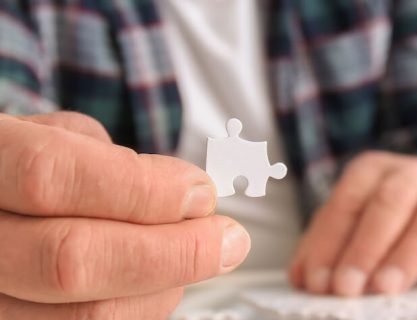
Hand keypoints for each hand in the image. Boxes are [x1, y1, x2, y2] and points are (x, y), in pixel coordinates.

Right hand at [0, 112, 250, 318]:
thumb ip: (109, 159)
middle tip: (228, 239)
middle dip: (173, 251)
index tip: (201, 194)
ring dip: (164, 287)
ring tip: (189, 257)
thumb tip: (182, 195)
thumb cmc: (20, 171)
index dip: (141, 189)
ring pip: (85, 314)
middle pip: (70, 260)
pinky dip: (142, 310)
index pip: (50, 177)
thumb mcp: (49, 135)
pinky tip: (156, 285)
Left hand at [289, 151, 416, 295]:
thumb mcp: (353, 225)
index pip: (348, 202)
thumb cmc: (390, 221)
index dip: (330, 243)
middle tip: (348, 288)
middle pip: (390, 202)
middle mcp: (413, 173)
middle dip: (366, 247)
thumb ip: (327, 247)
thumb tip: (303, 278)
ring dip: (410, 252)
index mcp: (373, 170)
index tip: (319, 281)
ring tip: (388, 288)